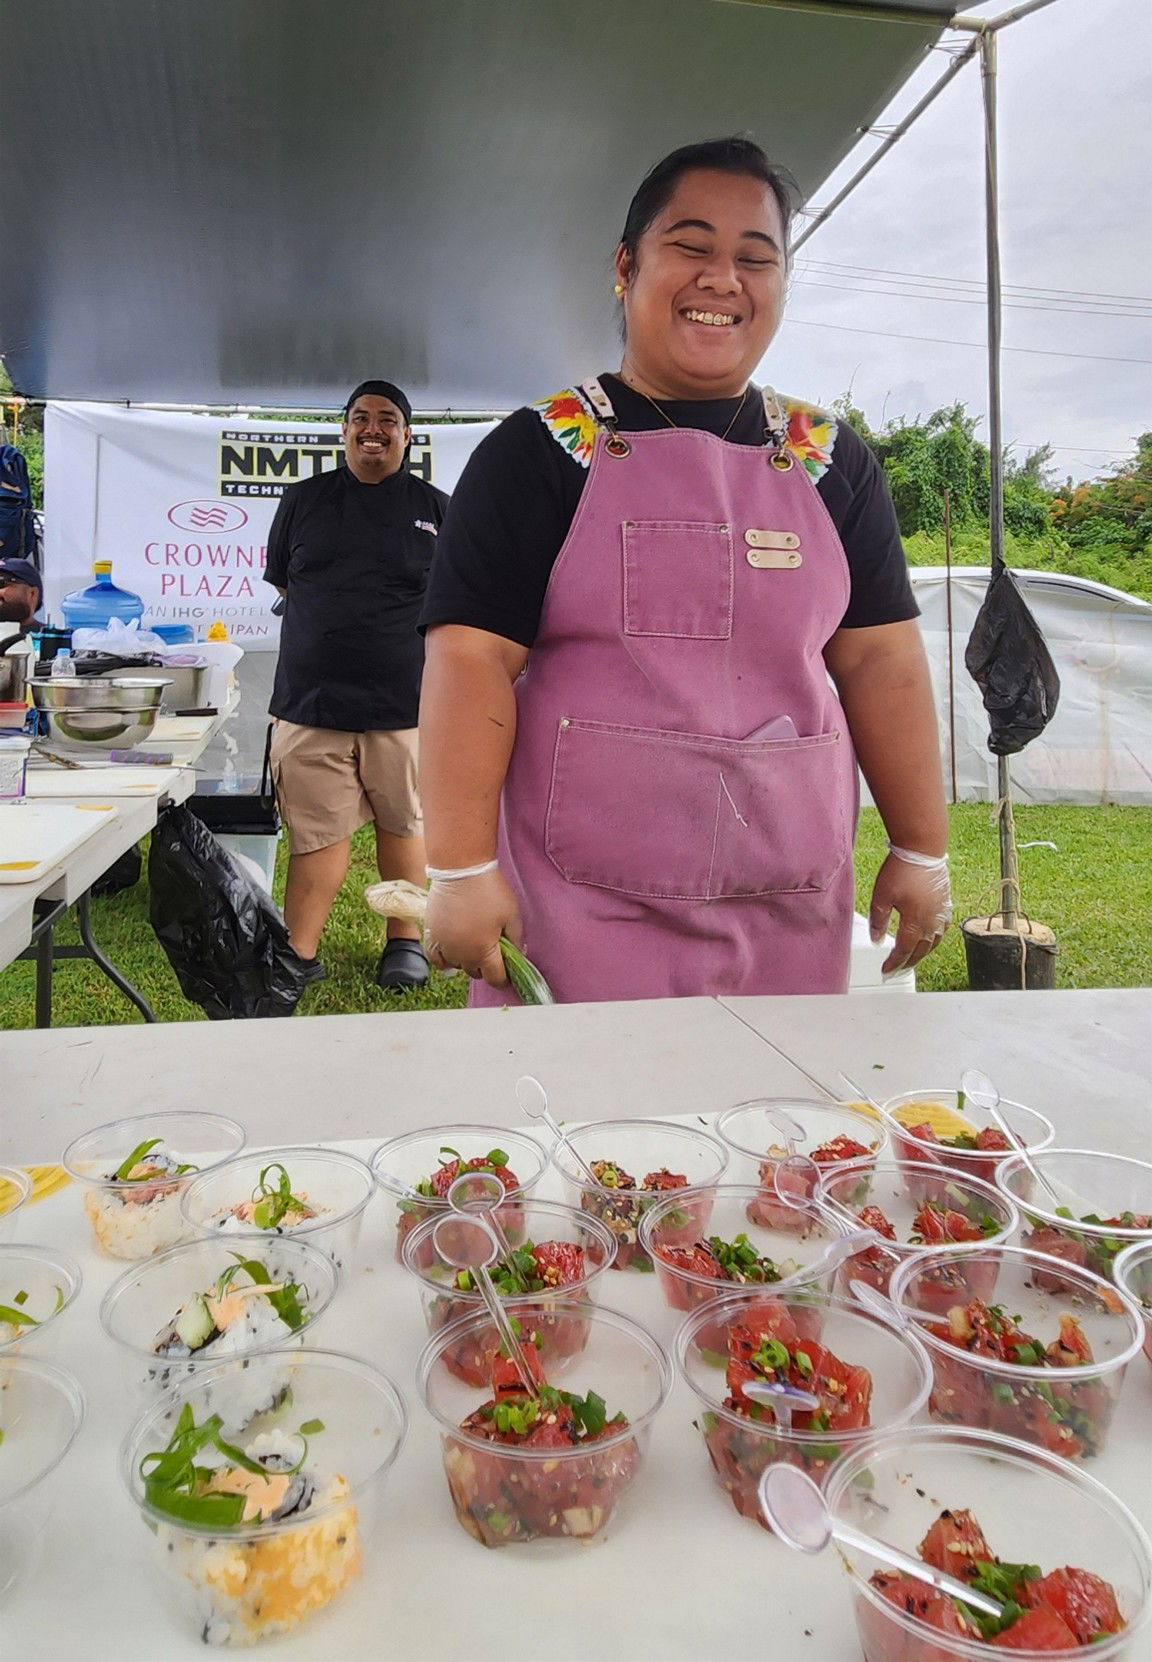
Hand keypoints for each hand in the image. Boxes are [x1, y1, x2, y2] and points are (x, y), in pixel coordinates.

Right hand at [424, 866, 521, 987]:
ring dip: (466, 960)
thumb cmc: (489, 890)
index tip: (509, 973)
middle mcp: (462, 954)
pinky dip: (443, 959)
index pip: (496, 978)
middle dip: (486, 966)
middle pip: (476, 972)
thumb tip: (517, 953)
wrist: (461, 869)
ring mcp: (444, 946)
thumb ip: (516, 938)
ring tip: (473, 944)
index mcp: (484, 952)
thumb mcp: (512, 914)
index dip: (505, 978)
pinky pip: (434, 958)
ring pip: (457, 965)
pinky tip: (451, 952)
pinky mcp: (431, 934)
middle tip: (493, 951)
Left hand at [868, 847, 951, 975]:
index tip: (886, 970)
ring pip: (933, 942)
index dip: (894, 963)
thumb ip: (878, 921)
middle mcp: (931, 922)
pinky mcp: (946, 904)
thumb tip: (877, 940)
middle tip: (897, 971)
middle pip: (920, 951)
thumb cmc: (901, 870)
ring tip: (911, 959)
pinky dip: (935, 939)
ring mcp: (941, 913)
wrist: (922, 849)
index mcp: (914, 922)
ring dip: (922, 953)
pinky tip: (930, 938)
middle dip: (907, 963)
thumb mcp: (881, 896)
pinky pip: (943, 929)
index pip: (904, 951)